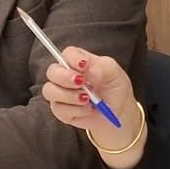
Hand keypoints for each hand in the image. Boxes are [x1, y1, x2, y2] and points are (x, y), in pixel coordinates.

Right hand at [42, 47, 144, 168]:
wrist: (119, 114)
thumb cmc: (115, 89)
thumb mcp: (115, 73)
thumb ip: (102, 67)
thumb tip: (87, 70)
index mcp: (78, 62)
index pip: (67, 54)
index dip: (72, 59)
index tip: (83, 65)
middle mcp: (66, 76)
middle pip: (52, 71)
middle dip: (64, 77)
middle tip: (81, 83)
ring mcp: (61, 93)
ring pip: (50, 91)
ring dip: (69, 96)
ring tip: (87, 99)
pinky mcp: (61, 110)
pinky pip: (58, 109)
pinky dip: (76, 110)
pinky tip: (88, 109)